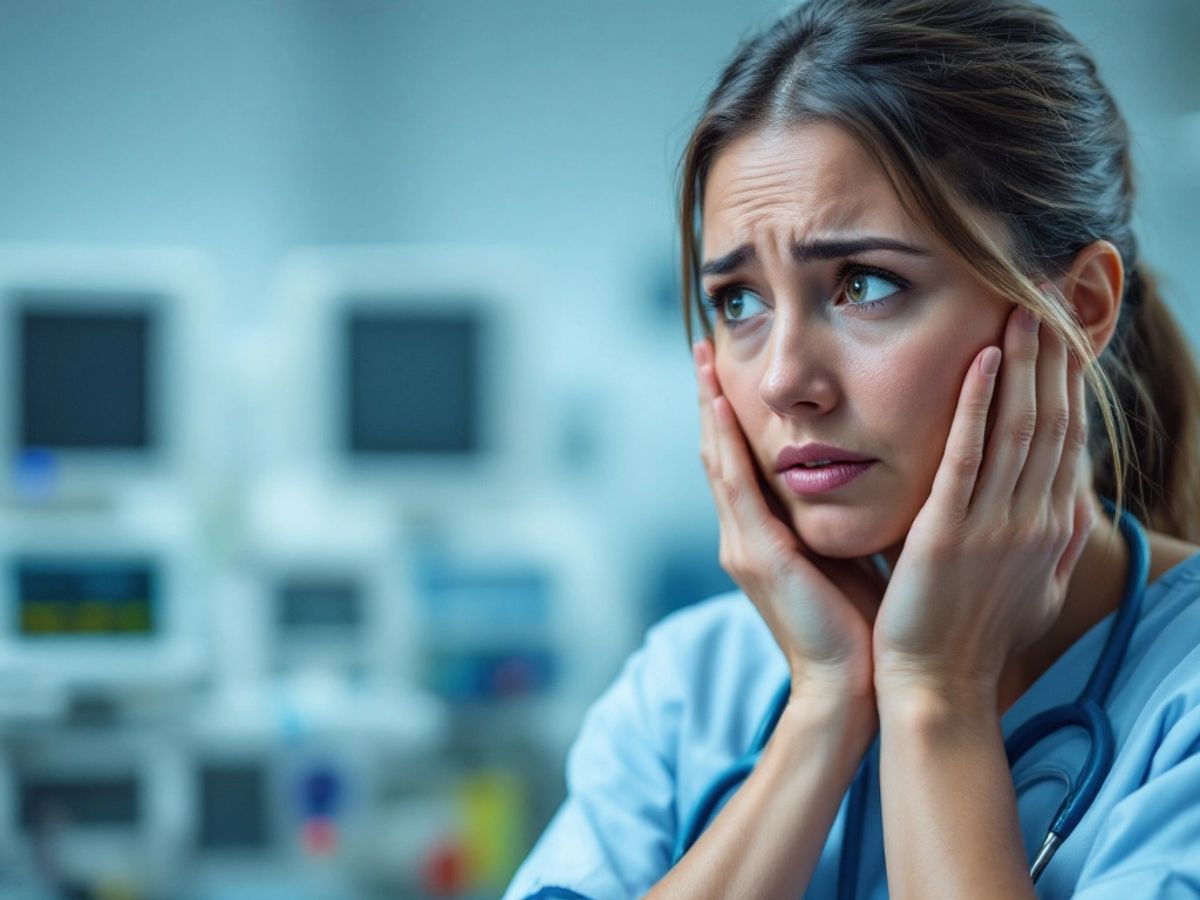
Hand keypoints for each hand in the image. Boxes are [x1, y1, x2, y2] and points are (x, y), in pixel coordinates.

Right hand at [694, 339, 885, 704]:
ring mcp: (742, 544)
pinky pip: (734, 485)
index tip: (731, 369)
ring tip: (704, 358)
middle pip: (720, 452)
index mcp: (765, 537)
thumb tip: (871, 472)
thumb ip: (844, 517)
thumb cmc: (863, 625)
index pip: (742, 463)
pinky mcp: (755, 554)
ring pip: (719, 460)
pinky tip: (717, 404)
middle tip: (705, 347)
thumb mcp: (849, 555)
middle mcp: (743, 536)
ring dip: (709, 407)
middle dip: (710, 399)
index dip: (732, 416)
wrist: (853, 687)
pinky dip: (724, 442)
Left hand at [872, 305, 1094, 701]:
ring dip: (1024, 366)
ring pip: (1020, 428)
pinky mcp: (950, 533)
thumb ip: (1051, 541)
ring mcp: (995, 525)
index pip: (1068, 439)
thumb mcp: (1033, 587)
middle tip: (1050, 299)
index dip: (1070, 383)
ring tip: (1022, 310)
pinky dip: (981, 405)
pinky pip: (970, 457)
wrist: (937, 686)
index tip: (1067, 335)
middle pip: (1053, 421)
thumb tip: (1071, 506)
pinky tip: (984, 360)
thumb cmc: (976, 637)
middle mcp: (1033, 519)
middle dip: (1054, 358)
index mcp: (1047, 528)